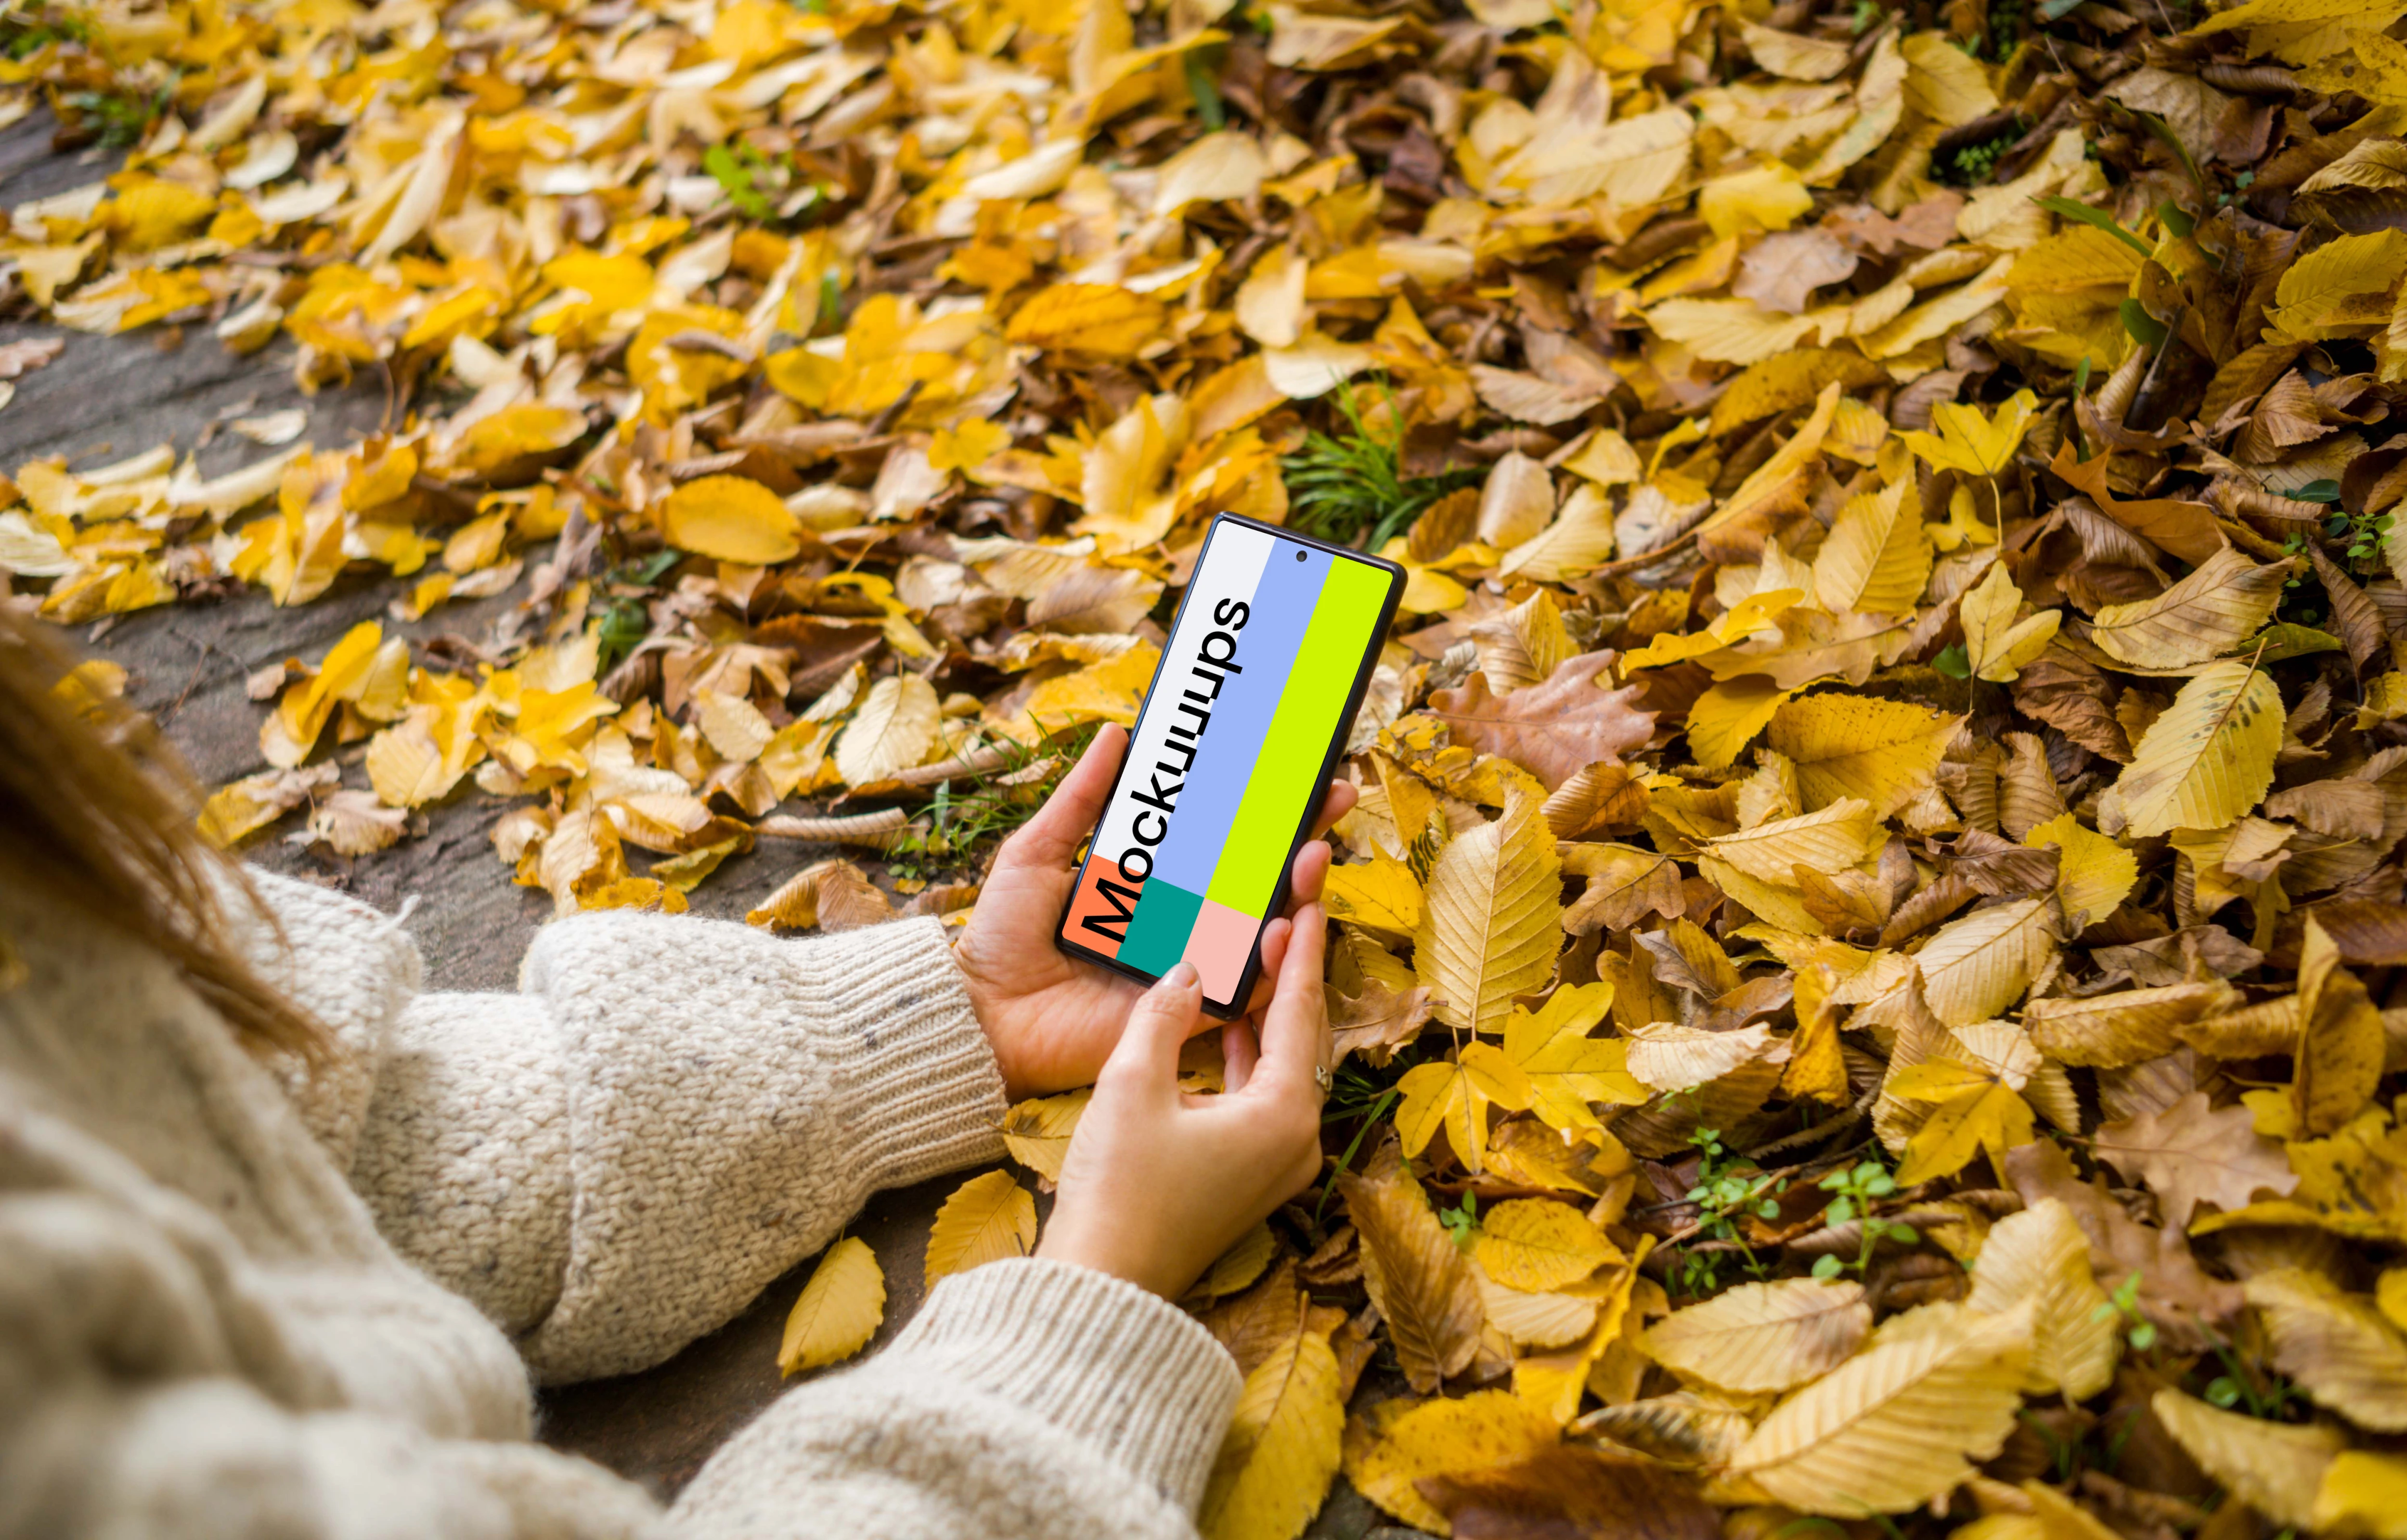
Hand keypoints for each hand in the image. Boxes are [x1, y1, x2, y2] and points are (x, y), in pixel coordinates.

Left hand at [951, 724, 1356, 1098]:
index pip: (1215, 837)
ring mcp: (1187, 963)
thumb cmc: (1002, 938)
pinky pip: (1243, 988)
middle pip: (1252, 877)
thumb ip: (1080, 800)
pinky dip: (1269, 960)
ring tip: (1312, 855)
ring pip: (1261, 927)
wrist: (985, 1015)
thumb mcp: (1036, 853)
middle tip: (1328, 800)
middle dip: (1296, 838)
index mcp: (1148, 880)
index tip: (1291, 769)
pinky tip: (1282, 924)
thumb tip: (1116, 733)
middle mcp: (1176, 918)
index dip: (1254, 807)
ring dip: (1295, 891)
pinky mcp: (1188, 1010)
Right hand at [1035, 913, 1329, 1298]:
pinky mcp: (1248, 1176)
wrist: (1104, 1283)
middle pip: (1300, 1039)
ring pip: (1279, 1068)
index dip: (1302, 952)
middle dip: (1289, 977)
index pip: (1299, 1012)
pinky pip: (1257, 1097)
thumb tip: (1188, 970)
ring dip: (1263, 1015)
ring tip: (1254, 954)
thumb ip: (1163, 1015)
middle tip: (1284, 916)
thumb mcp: (1133, 1085)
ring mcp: (1275, 1164)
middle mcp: (1296, 1141)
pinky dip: (1242, 1055)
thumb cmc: (1119, 1189)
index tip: (1309, 902)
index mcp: (1283, 1115)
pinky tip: (1223, 1022)